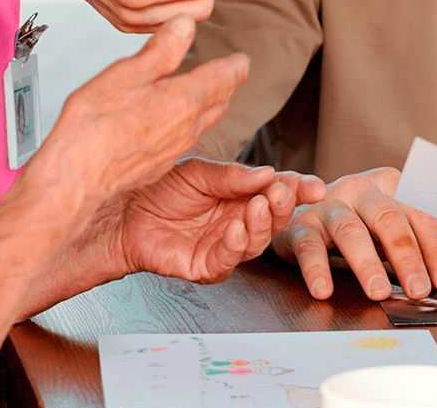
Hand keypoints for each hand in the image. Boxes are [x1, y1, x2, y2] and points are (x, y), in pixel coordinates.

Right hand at [22, 18, 247, 224]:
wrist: (77, 179)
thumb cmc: (94, 127)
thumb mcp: (127, 73)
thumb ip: (161, 50)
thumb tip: (185, 25)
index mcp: (184, 100)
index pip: (223, 78)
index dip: (235, 66)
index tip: (242, 60)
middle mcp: (186, 128)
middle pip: (219, 103)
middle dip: (226, 86)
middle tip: (231, 75)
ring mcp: (174, 150)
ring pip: (204, 124)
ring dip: (210, 107)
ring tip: (207, 96)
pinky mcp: (159, 165)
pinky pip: (185, 140)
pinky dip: (188, 125)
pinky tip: (174, 124)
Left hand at [108, 160, 325, 283]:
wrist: (120, 210)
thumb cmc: (158, 188)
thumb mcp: (199, 171)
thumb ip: (233, 176)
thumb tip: (269, 173)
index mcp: (241, 195)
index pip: (276, 192)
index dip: (297, 189)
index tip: (316, 186)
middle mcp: (237, 220)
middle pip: (274, 219)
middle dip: (284, 206)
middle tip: (284, 191)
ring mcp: (223, 245)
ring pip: (257, 243)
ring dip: (263, 225)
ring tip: (260, 205)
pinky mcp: (205, 266)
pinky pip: (228, 261)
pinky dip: (235, 245)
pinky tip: (235, 229)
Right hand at [271, 167, 436, 300]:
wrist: (300, 210)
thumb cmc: (361, 224)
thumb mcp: (395, 233)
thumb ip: (427, 247)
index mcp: (392, 186)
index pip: (421, 216)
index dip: (436, 250)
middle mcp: (361, 190)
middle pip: (389, 220)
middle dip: (406, 257)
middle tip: (418, 291)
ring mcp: (330, 204)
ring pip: (351, 231)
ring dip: (366, 264)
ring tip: (379, 293)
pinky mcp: (301, 224)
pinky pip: (309, 246)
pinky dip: (316, 269)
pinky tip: (324, 290)